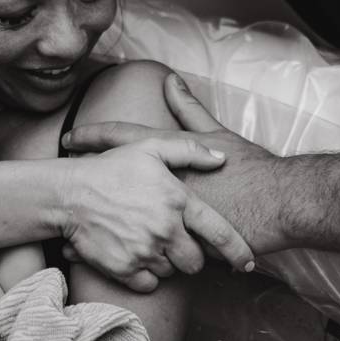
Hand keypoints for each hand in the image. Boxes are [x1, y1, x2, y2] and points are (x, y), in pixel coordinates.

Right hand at [60, 134, 253, 292]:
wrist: (69, 194)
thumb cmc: (111, 169)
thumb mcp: (151, 148)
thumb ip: (190, 151)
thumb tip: (222, 159)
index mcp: (178, 201)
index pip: (220, 233)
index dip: (238, 251)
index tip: (247, 263)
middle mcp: (166, 229)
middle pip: (196, 261)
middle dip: (191, 256)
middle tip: (176, 243)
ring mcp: (145, 251)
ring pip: (172, 272)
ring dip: (167, 262)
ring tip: (149, 242)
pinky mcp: (124, 269)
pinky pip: (149, 283)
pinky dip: (147, 275)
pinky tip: (136, 255)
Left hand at [63, 73, 285, 253]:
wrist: (277, 205)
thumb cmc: (249, 168)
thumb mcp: (217, 134)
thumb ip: (189, 111)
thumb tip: (171, 81)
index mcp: (169, 156)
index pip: (122, 139)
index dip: (93, 137)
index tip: (69, 140)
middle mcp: (163, 186)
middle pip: (113, 183)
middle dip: (86, 185)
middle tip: (61, 186)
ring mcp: (170, 218)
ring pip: (126, 224)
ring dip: (101, 227)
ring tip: (79, 231)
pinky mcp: (181, 246)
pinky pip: (147, 253)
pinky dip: (125, 255)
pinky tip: (109, 259)